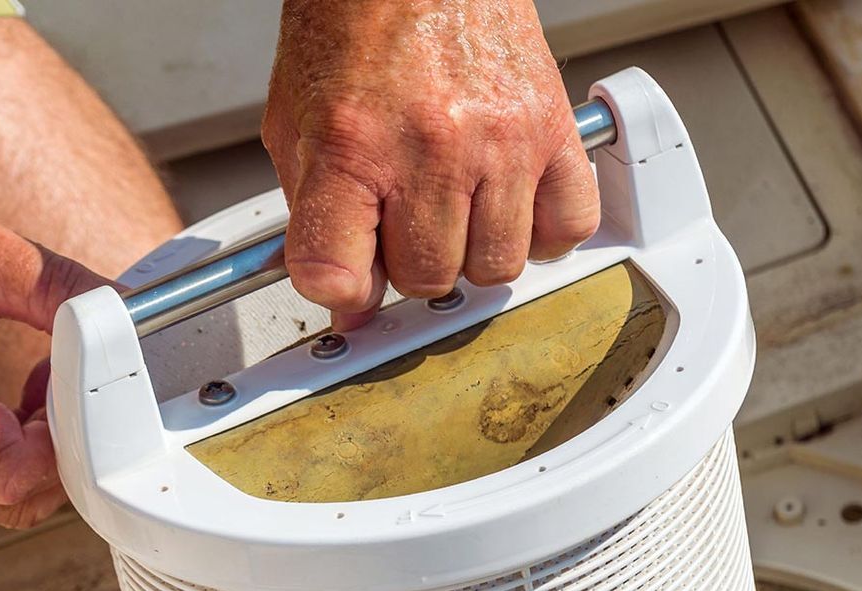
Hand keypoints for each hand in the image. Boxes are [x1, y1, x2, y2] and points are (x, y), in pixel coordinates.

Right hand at [0, 201, 107, 527]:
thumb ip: (50, 284)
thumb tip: (119, 310)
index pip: (13, 474)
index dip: (64, 444)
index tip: (72, 392)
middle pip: (19, 503)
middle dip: (62, 451)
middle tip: (59, 387)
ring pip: (6, 507)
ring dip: (39, 458)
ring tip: (30, 391)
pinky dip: (10, 462)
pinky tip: (4, 410)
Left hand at [263, 0, 600, 327]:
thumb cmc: (355, 24)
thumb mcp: (294, 118)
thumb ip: (309, 211)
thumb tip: (338, 293)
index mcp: (352, 143)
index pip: (337, 273)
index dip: (338, 291)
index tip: (345, 281)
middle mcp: (431, 145)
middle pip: (425, 278)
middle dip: (406, 262)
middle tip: (399, 222)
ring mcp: (500, 139)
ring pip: (494, 265)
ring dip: (469, 251)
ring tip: (450, 207)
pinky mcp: (552, 127)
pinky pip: (568, 225)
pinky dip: (540, 231)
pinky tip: (507, 205)